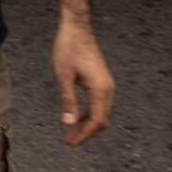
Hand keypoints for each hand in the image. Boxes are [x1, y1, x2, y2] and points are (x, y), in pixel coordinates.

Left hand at [53, 20, 112, 145]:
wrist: (77, 28)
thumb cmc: (68, 48)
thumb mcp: (63, 75)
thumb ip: (67, 100)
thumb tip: (68, 123)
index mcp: (101, 89)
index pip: (96, 120)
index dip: (84, 134)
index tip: (71, 142)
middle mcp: (108, 89)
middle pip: (101, 119)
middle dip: (86, 132)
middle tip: (69, 140)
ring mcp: (106, 85)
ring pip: (101, 112)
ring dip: (87, 123)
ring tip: (71, 132)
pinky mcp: (101, 81)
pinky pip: (98, 103)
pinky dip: (88, 112)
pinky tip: (75, 116)